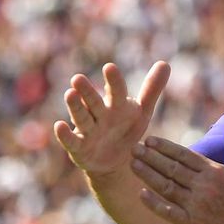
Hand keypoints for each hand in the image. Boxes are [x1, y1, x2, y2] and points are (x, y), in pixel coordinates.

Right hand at [54, 61, 169, 175]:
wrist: (115, 160)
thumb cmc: (126, 129)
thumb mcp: (142, 112)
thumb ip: (151, 89)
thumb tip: (165, 62)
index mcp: (116, 104)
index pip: (115, 91)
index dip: (113, 81)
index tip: (110, 68)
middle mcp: (99, 114)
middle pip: (93, 101)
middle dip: (87, 91)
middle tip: (78, 78)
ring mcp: (88, 130)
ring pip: (81, 117)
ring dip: (75, 106)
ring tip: (69, 93)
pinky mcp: (78, 147)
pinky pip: (71, 140)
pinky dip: (64, 134)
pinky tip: (59, 126)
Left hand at [130, 123, 223, 223]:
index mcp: (213, 171)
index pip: (184, 155)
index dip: (164, 147)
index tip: (149, 140)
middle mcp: (203, 185)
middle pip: (172, 168)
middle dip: (151, 157)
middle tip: (133, 147)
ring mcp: (197, 205)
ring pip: (167, 186)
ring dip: (148, 174)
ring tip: (133, 164)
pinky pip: (169, 211)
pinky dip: (154, 203)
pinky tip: (141, 194)